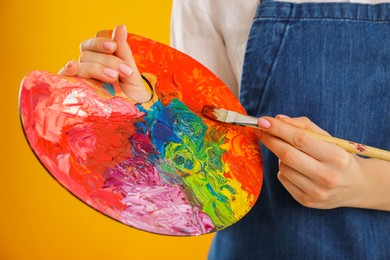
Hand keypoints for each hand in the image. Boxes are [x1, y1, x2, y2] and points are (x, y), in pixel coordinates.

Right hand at [58, 25, 150, 102]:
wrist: (136, 115)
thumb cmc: (133, 94)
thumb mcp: (131, 71)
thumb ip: (123, 51)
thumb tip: (120, 26)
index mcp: (100, 61)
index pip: (91, 45)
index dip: (100, 43)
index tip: (113, 47)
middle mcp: (88, 69)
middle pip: (87, 55)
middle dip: (106, 60)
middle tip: (124, 72)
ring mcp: (82, 81)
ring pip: (81, 65)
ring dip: (96, 68)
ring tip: (114, 77)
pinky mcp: (76, 93)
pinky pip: (64, 79)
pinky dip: (66, 70)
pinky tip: (72, 66)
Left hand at [257, 115, 389, 210]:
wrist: (358, 186)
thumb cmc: (339, 157)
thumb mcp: (330, 139)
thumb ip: (305, 127)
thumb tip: (278, 119)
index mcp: (336, 157)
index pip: (300, 139)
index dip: (278, 129)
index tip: (263, 120)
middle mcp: (327, 177)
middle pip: (287, 155)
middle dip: (270, 140)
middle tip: (261, 130)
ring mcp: (316, 192)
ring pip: (283, 167)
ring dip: (280, 156)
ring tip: (292, 153)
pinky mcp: (307, 201)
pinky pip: (283, 179)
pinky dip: (284, 169)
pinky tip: (296, 168)